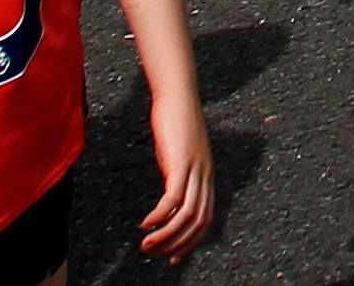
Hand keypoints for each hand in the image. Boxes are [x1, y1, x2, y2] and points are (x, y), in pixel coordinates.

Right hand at [137, 88, 216, 260]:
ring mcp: (196, 170)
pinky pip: (173, 198)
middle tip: (154, 255)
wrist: (178, 95)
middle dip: (176, 245)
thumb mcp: (178, 157)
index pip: (206, 220)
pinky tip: (146, 224)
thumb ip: (177, 178)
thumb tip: (168, 200)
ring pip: (187, 215)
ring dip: (166, 236)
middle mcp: (205, 176)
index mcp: (207, 177)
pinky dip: (159, 215)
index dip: (191, 243)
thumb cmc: (176, 124)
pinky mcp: (182, 162)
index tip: (173, 258)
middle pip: (198, 223)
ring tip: (146, 245)